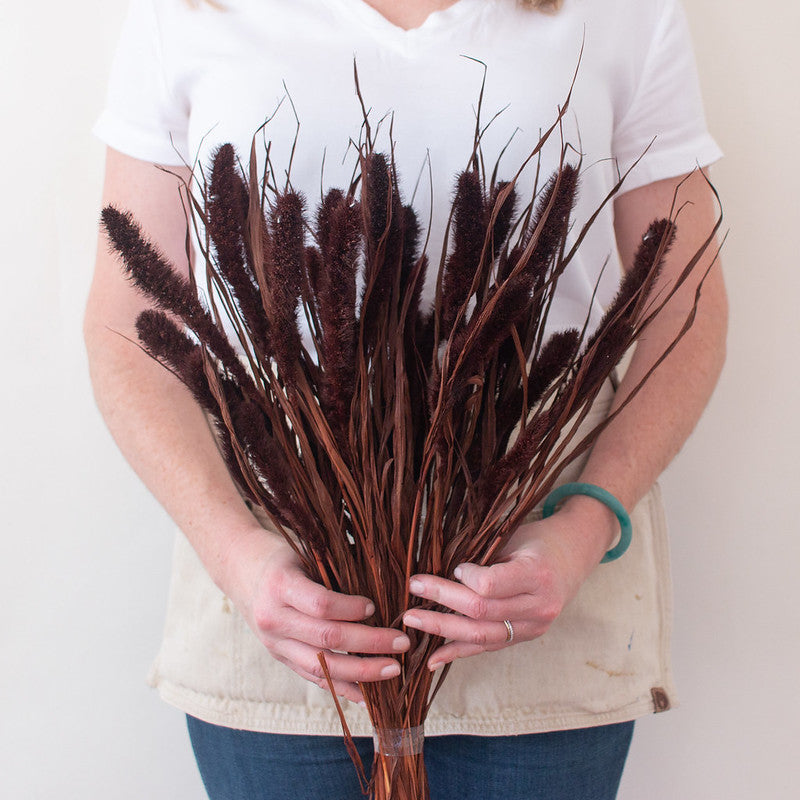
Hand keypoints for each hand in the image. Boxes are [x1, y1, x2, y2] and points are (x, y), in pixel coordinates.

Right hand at [226, 527, 410, 703]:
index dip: (351, 609)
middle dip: (369, 643)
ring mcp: (275, 643)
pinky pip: (313, 678)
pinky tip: (367, 695)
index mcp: (280, 586)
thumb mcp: (303, 550)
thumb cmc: (282, 555)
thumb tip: (383, 573)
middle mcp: (274, 618)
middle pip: (326, 639)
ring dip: (361, 672)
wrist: (240, 570)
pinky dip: (342, 687)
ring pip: (321, 667)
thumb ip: (334, 566)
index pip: (320, 605)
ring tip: (393, 671)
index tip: (376, 606)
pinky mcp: (280, 657)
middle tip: (402, 643)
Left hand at [402, 496, 617, 669]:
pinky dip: (457, 652)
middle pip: (481, 611)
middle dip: (442, 601)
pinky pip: (487, 648)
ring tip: (412, 620)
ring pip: (481, 635)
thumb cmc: (538, 540)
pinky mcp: (524, 638)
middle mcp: (538, 606)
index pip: (491, 584)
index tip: (453, 566)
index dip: (466, 577)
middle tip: (412, 590)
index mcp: (537, 574)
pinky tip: (432, 658)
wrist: (574, 556)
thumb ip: (487, 555)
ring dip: (442, 629)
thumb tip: (440, 565)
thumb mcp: (516, 536)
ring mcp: (533, 627)